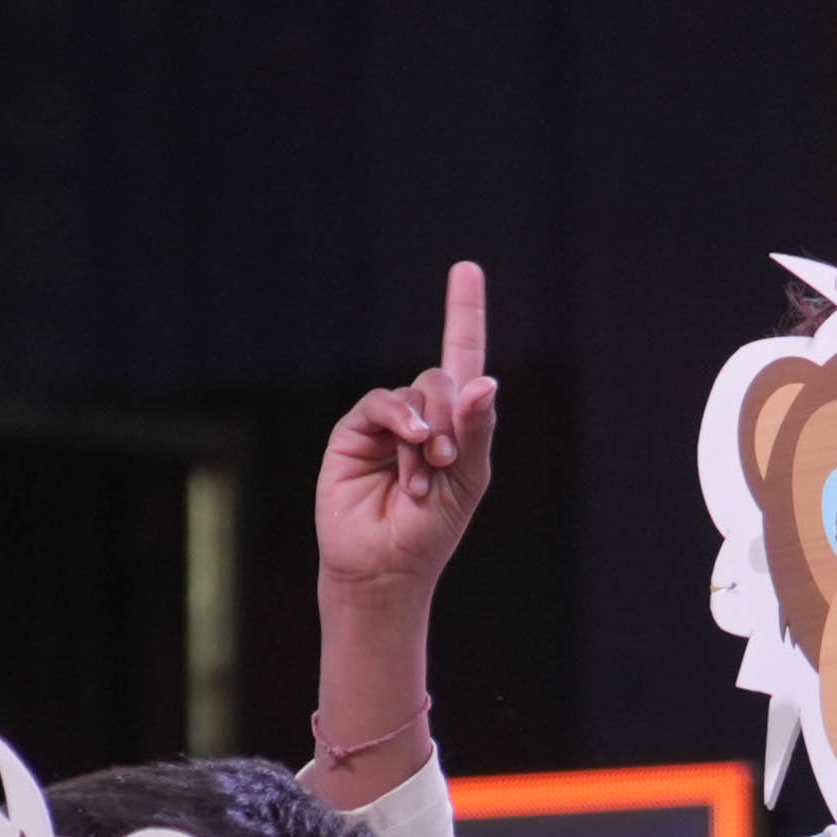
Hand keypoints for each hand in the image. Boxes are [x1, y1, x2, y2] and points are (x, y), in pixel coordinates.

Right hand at [316, 265, 501, 622]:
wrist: (384, 567)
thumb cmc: (431, 531)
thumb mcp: (468, 480)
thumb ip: (476, 430)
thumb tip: (483, 381)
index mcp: (456, 424)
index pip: (462, 357)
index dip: (463, 311)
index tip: (465, 268)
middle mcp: (421, 415)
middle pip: (441, 376)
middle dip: (451, 417)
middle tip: (446, 462)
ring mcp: (386, 422)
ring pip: (415, 392)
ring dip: (426, 435)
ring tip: (423, 478)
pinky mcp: (353, 432)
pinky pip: (381, 403)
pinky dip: (401, 420)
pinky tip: (413, 450)